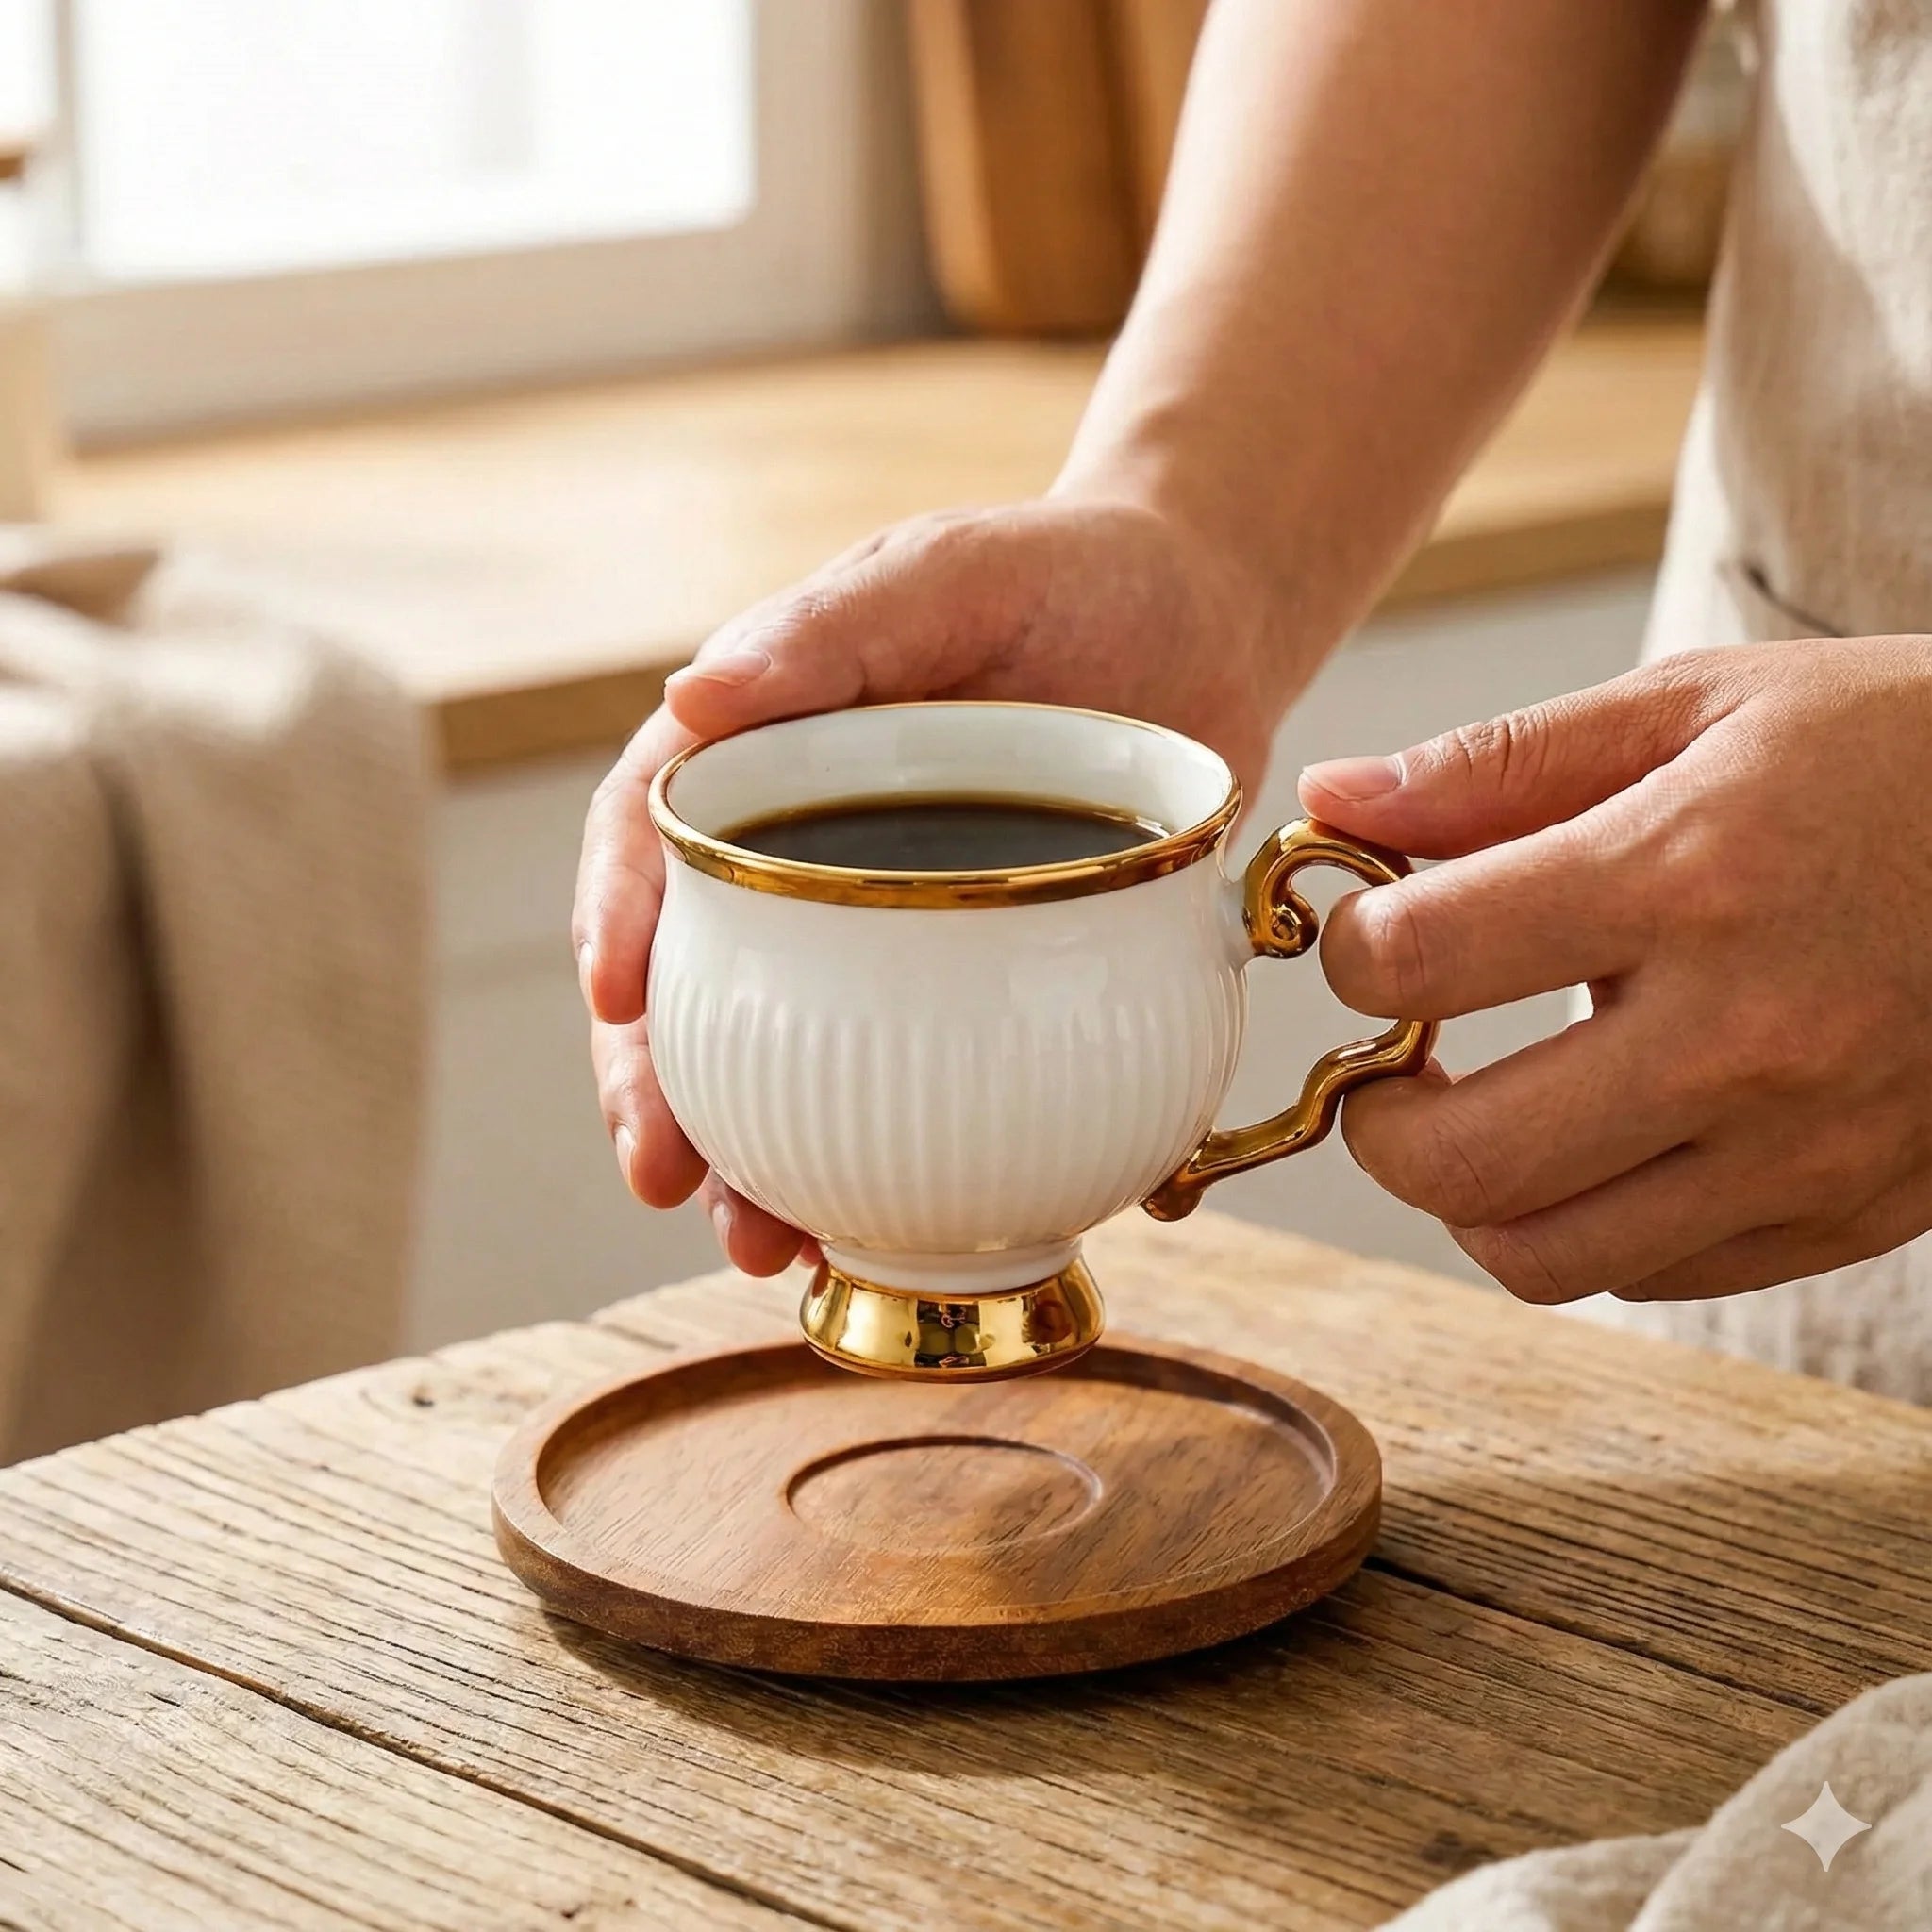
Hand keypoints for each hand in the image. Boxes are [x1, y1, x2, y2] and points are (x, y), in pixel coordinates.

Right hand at [574, 495, 1291, 1273]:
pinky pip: (915, 1084)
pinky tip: (883, 1236)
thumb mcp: (951, 576)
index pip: (651, 836)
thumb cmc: (1067, 576)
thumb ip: (834, 630)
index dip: (615, 918)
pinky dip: (891, 1166)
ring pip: (790, 1060)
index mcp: (767, 753)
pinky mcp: (974, 987)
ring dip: (756, 1162)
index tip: (616, 1003)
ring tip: (762, 1245)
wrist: (1207, 625)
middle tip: (666, 1176)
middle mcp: (807, 857)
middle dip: (661, 1090)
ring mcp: (888, 935)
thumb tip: (692, 697)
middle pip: (695, 984)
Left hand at [1299, 635, 1931, 1304]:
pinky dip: (1583, 1223)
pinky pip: (1647, 1275)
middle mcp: (1744, 1034)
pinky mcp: (1850, 1214)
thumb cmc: (1893, 756)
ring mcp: (1804, 1148)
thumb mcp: (1698, 706)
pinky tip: (1601, 1138)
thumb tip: (1331, 801)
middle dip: (1376, 1118)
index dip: (1346, 949)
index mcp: (1689, 875)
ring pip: (1537, 1253)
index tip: (1368, 934)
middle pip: (1455, 1160)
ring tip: (1487, 1110)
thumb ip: (1498, 764)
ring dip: (1468, 1192)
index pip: (1414, 961)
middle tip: (1394, 1060)